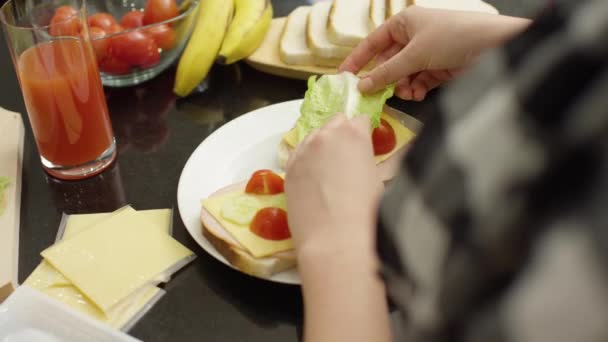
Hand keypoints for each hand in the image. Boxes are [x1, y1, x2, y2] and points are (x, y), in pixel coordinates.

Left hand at [285, 114, 382, 258]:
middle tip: (349, 158)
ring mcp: (303, 151)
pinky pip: (299, 154)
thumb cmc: (366, 214)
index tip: (366, 146)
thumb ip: (369, 159)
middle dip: (343, 133)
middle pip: (335, 122)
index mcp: (353, 133)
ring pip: (314, 136)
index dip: (365, 132)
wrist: (334, 240)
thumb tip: (365, 159)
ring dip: (323, 145)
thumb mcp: (378, 179)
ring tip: (330, 170)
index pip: (361, 119)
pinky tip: (315, 177)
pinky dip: (307, 159)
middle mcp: (325, 136)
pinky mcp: (288, 169)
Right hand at [340, 6, 530, 99]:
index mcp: (404, 23)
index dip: (358, 59)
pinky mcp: (439, 69)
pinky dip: (416, 90)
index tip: (344, 76)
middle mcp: (414, 37)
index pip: (373, 42)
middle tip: (374, 96)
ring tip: (406, 93)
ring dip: (402, 86)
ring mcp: (427, 54)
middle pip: (388, 62)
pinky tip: (418, 94)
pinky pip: (418, 82)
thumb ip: (387, 72)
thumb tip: (362, 86)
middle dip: (384, 79)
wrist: (495, 46)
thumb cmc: (454, 37)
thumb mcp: (415, 54)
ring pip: (403, 75)